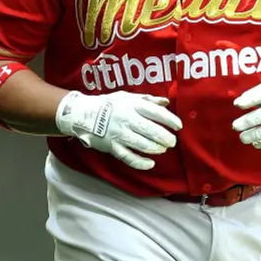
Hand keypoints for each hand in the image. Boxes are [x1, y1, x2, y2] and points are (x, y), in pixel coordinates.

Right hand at [55, 90, 182, 170]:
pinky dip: (140, 162)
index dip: (169, 119)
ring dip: (155, 148)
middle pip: (150, 130)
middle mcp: (127, 119)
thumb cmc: (108, 104)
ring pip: (141, 144)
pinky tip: (150, 164)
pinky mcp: (112, 147)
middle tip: (172, 141)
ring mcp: (119, 134)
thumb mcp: (127, 96)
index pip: (155, 112)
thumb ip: (148, 99)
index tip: (178, 126)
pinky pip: (128, 157)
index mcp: (132, 105)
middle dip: (165, 137)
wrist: (82, 114)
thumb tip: (167, 101)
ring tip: (162, 149)